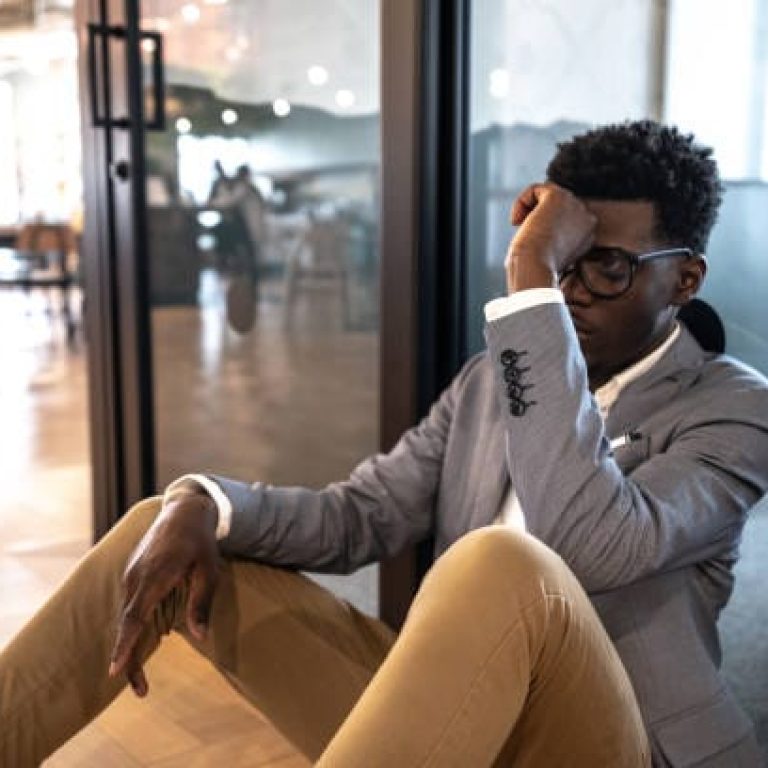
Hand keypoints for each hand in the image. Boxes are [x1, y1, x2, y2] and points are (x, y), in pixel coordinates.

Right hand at [109, 490, 218, 695]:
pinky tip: (140, 644)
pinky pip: (130, 606)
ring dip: (131, 646)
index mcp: (154, 576)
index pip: (134, 618)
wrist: (184, 511)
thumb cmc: (200, 542)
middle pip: (128, 625)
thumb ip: (202, 603)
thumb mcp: (210, 571)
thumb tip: (201, 636)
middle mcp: (136, 577)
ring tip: (141, 678)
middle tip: (142, 691)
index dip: (125, 646)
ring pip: (127, 618)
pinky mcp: (132, 575)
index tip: (114, 671)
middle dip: (129, 659)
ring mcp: (130, 575)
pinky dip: (133, 628)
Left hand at [505, 183, 596, 292]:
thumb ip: (554, 238)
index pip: (566, 220)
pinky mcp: (558, 197)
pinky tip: (517, 221)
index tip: (536, 246)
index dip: (546, 229)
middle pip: (558, 206)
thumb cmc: (536, 270)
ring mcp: (575, 206)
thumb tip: (539, 221)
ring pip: (547, 195)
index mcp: (589, 236)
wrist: (534, 269)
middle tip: (529, 238)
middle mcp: (587, 220)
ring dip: (529, 210)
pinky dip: (521, 202)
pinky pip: (535, 190)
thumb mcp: (551, 255)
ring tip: (522, 227)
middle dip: (539, 218)